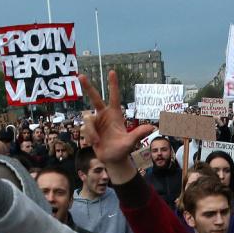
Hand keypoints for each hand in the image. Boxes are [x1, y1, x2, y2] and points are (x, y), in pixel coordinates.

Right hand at [79, 71, 155, 185]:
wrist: (112, 160)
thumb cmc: (123, 150)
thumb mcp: (131, 142)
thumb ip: (139, 134)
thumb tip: (153, 127)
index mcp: (115, 115)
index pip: (114, 97)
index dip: (113, 85)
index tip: (112, 72)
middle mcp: (104, 115)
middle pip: (95, 98)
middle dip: (88, 87)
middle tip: (81, 75)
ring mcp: (95, 122)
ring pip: (88, 119)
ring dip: (91, 131)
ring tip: (97, 141)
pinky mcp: (89, 129)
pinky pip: (85, 129)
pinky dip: (90, 137)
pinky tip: (95, 143)